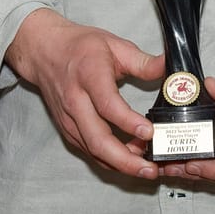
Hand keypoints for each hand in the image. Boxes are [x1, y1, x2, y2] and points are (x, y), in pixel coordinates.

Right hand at [5, 8, 163, 178]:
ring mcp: (69, 119)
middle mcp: (76, 101)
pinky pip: (89, 151)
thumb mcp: (114, 45)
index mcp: (89, 75)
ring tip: (145, 167)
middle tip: (149, 168)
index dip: (128, 122)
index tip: (149, 132)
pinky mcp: (67, 130)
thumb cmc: (79, 47)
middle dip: (125, 160)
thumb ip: (143, 62)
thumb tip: (170, 67)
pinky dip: (109, 161)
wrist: (44, 52)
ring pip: (93, 151)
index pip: (108, 105)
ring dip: (119, 164)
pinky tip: (128, 161)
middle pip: (98, 139)